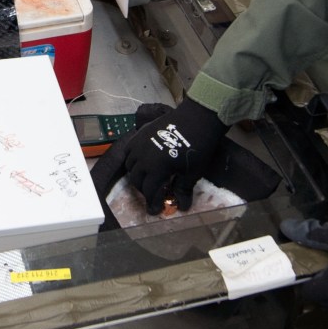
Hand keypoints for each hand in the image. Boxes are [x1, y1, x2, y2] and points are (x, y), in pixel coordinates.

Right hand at [106, 97, 227, 215]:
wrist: (198, 118)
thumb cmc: (198, 146)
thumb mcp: (193, 171)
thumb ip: (183, 189)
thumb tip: (182, 206)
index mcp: (156, 168)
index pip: (149, 192)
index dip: (152, 203)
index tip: (155, 211)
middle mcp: (142, 158)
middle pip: (137, 180)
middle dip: (144, 190)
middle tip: (153, 195)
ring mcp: (139, 144)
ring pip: (130, 166)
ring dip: (137, 176)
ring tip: (147, 179)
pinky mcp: (140, 134)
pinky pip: (129, 151)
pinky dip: (132, 160)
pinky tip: (141, 162)